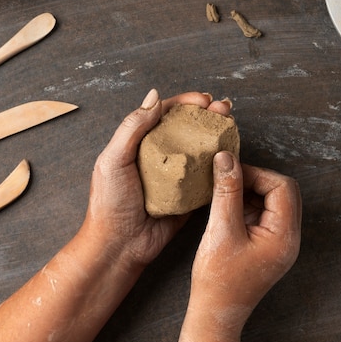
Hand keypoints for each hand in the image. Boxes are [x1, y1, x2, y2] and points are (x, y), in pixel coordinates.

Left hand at [82, 89, 231, 267]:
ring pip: (200, 150)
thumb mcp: (113, 160)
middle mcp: (159, 156)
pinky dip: (219, 164)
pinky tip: (230, 153)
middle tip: (223, 109)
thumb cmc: (109, 203)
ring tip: (231, 125)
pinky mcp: (188, 195)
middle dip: (207, 115)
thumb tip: (154, 96)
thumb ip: (132, 127)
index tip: (203, 99)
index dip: (185, 103)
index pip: (165, 114)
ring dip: (216, 135)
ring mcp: (176, 176)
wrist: (119, 245)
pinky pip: (207, 177)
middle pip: (187, 128)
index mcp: (139, 144)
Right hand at [189, 151, 300, 329]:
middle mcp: (288, 238)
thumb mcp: (221, 230)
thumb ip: (226, 191)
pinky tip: (225, 209)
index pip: (283, 187)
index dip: (257, 174)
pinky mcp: (266, 246)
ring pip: (272, 201)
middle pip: (282, 192)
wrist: (214, 315)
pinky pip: (262, 214)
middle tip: (227, 180)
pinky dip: (246, 205)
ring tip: (223, 195)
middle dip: (255, 181)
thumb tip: (226, 158)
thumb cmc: (218, 280)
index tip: (230, 172)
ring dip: (249, 192)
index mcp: (285, 236)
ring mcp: (279, 243)